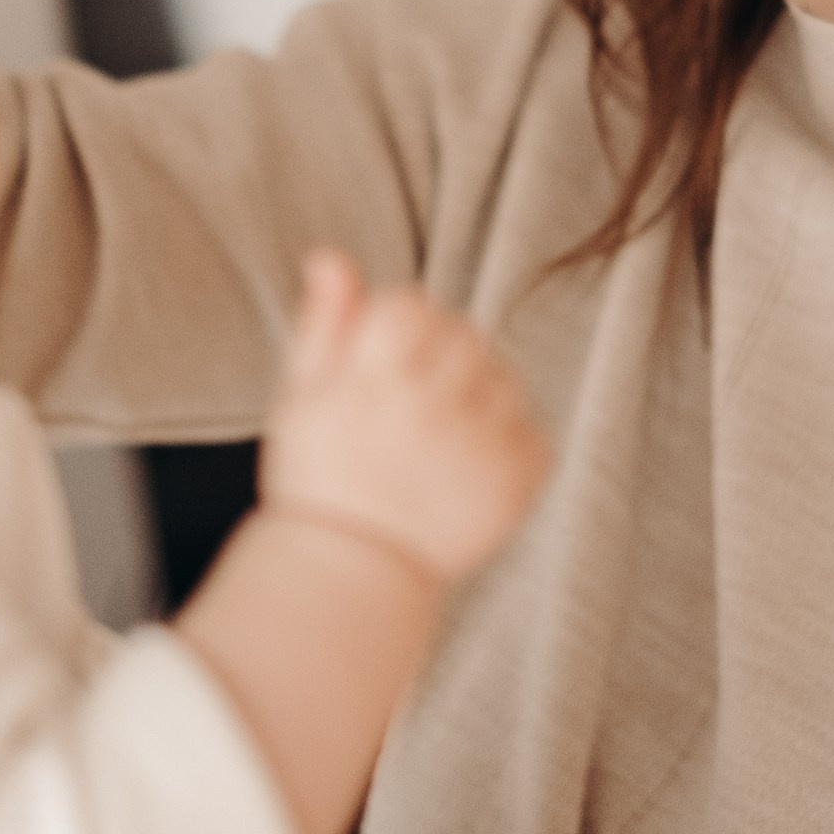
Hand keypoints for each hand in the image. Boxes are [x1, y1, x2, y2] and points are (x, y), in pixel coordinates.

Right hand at [261, 252, 550, 586]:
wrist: (348, 576)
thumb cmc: (320, 479)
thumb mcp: (301, 396)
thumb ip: (323, 323)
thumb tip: (331, 257)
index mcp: (374, 377)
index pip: (412, 306)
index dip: (397, 330)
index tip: (382, 369)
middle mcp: (431, 403)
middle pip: (464, 336)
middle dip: (442, 359)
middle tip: (413, 408)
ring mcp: (479, 445)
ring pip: (504, 381)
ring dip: (481, 398)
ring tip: (442, 441)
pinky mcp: (514, 484)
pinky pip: (532, 435)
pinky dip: (510, 446)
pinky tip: (469, 470)